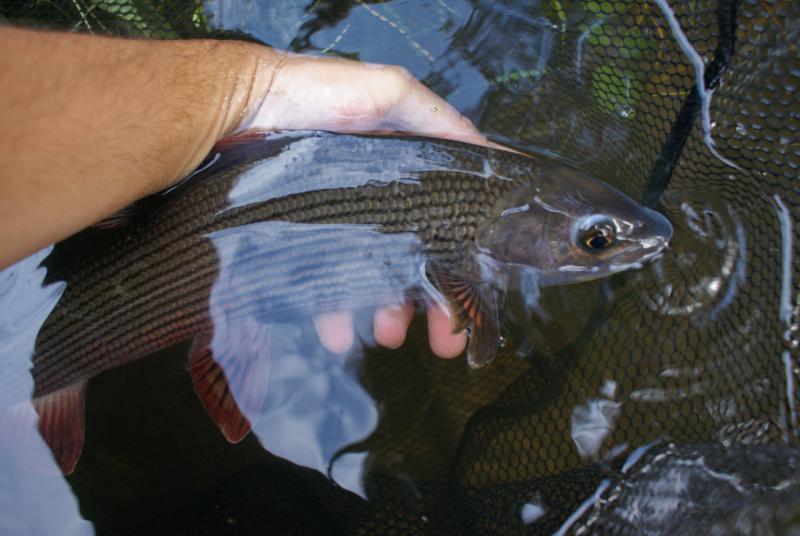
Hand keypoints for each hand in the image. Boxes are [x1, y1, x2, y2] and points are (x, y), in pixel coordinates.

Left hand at [248, 53, 482, 357]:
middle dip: (433, 303)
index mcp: (408, 177)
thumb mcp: (391, 94)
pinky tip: (337, 334)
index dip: (465, 263)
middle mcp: (380, 205)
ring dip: (388, 314)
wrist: (240, 105)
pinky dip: (333, 314)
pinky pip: (323, 288)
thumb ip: (442, 123)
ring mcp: (342, 227)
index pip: (447, 226)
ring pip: (374, 282)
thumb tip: (498, 155)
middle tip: (444, 339)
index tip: (477, 296)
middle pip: (416, 262)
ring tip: (388, 334)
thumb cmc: (318, 93)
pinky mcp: (305, 244)